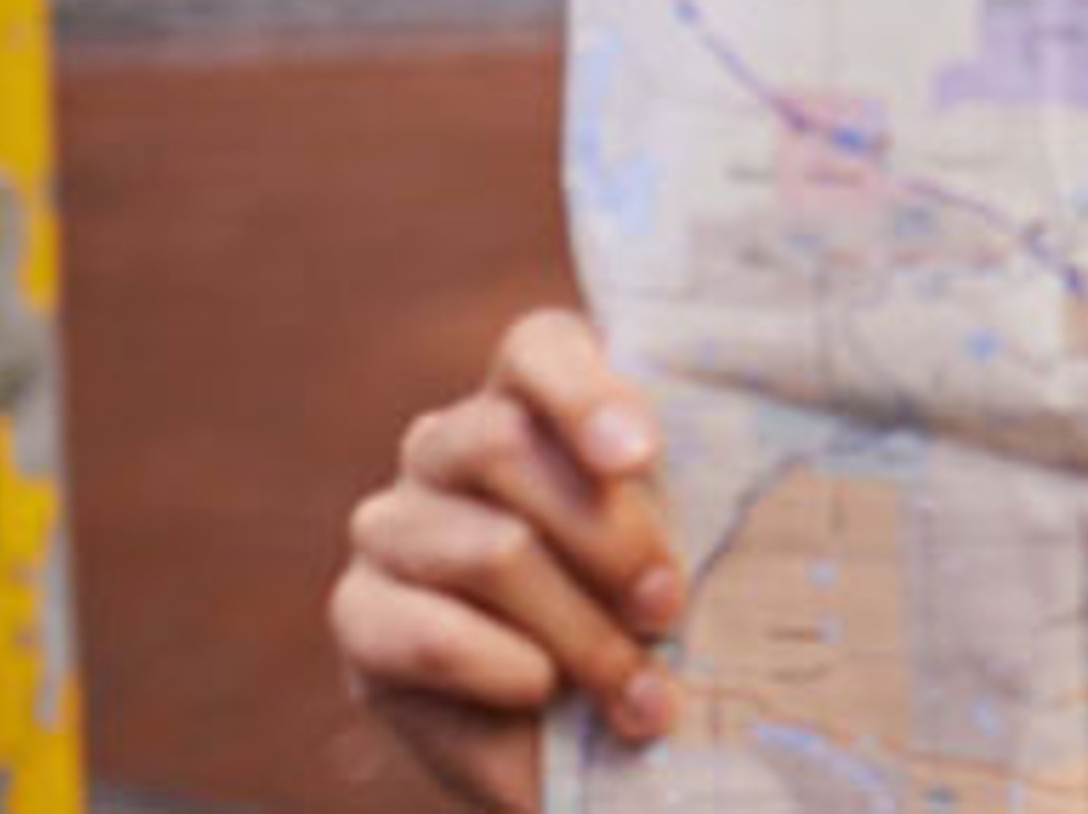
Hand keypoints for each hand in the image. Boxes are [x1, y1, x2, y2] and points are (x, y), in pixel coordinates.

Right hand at [328, 310, 683, 810]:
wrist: (580, 740)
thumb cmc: (650, 618)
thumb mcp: (683, 548)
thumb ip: (684, 497)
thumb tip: (727, 466)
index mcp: (532, 401)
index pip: (538, 347)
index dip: (586, 393)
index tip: (639, 458)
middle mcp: (448, 447)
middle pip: (503, 444)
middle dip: (607, 535)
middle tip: (667, 605)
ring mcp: (393, 526)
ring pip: (486, 548)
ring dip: (579, 629)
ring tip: (639, 688)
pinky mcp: (360, 615)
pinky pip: (425, 631)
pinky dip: (503, 668)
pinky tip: (543, 691)